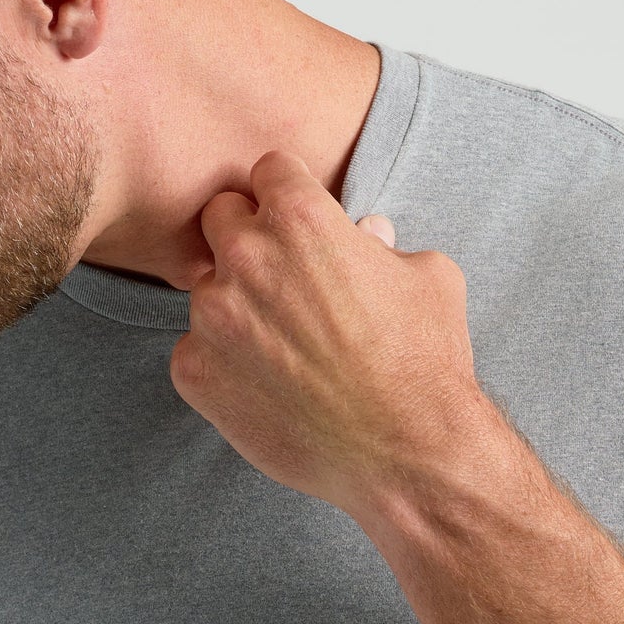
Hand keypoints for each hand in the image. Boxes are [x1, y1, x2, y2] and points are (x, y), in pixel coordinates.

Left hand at [169, 149, 483, 518]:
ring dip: (237, 306)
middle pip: (220, 216)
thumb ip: (386, 244)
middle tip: (285, 279)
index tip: (299, 220)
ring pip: (207, 288)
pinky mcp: (194, 372)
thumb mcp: (429, 276)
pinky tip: (268, 384)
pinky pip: (194, 349)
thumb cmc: (426, 361)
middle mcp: (246, 258)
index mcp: (301, 220)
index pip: (269, 169)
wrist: (407, 453)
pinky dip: (223, 362)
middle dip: (249, 237)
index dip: (289, 193)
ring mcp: (213, 317)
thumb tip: (367, 237)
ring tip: (285, 346)